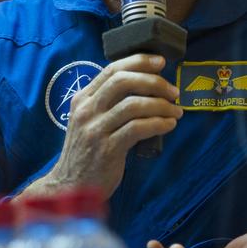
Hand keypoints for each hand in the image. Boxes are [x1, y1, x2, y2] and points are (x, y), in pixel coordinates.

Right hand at [23, 54, 180, 199]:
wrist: (71, 185)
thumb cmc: (86, 153)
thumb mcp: (88, 122)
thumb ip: (106, 104)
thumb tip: (143, 87)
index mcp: (82, 99)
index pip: (111, 70)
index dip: (139, 62)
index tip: (161, 62)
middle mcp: (86, 111)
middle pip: (123, 81)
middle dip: (154, 82)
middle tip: (173, 92)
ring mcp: (95, 129)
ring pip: (133, 104)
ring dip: (161, 105)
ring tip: (175, 112)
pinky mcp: (107, 149)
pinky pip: (138, 128)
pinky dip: (158, 123)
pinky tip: (168, 125)